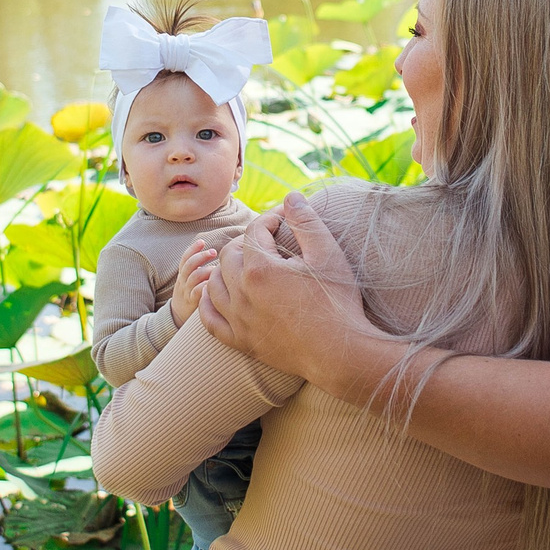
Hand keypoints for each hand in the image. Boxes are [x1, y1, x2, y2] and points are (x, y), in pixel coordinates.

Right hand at [171, 240, 216, 322]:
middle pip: (189, 265)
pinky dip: (204, 286)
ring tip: (215, 268)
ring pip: (193, 277)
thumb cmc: (191, 294)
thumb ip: (201, 268)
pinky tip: (213, 284)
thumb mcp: (192, 280)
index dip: (193, 249)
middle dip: (201, 256)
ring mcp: (186, 292)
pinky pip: (196, 293)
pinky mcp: (191, 303)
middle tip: (213, 252)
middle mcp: (183, 281)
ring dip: (205, 270)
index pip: (185, 258)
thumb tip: (223, 253)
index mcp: (183, 274)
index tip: (202, 241)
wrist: (177, 317)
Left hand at [199, 192, 376, 397]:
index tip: (284, 218)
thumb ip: (306, 221)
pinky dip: (209, 303)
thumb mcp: (328, 254)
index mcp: (260, 269)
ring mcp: (239, 320)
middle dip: (246, 242)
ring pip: (215, 285)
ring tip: (243, 264)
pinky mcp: (242, 342)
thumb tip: (291, 196)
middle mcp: (242, 293)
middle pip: (229, 255)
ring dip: (225, 269)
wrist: (340, 353)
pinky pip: (210, 320)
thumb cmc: (338, 302)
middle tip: (267, 240)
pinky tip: (217, 294)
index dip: (269, 219)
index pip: (254, 232)